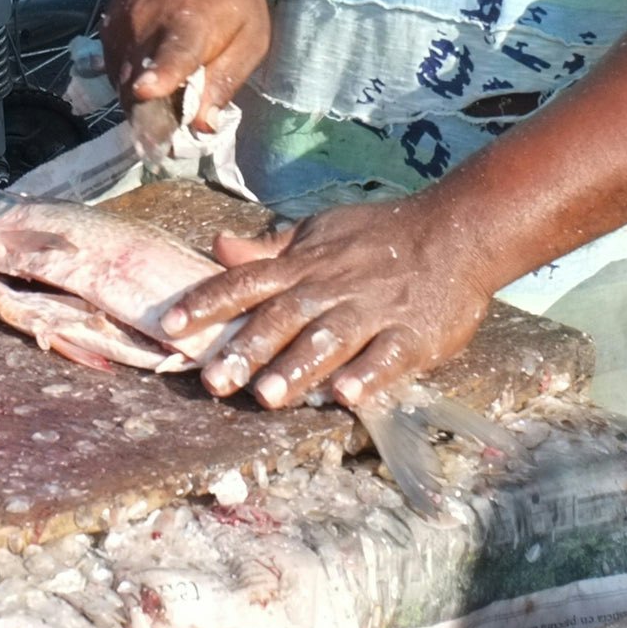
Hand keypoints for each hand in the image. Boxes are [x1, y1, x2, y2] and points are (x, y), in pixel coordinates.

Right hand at [93, 0, 266, 127]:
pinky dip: (129, 83)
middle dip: (150, 119)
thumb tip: (203, 125)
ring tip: (163, 101)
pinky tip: (150, 74)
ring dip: (139, 105)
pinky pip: (114, 71)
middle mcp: (149, 26)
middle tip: (167, 138)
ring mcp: (124, 26)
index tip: (144, 90)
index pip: (172, 54)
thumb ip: (227, 79)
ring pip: (122, 84)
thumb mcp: (251, 34)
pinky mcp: (108, 27)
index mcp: (192, 27)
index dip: (159, 75)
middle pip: (138, 84)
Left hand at [158, 193, 499, 410]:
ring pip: (330, 339)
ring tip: (268, 396)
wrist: (457, 231)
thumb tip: (217, 245)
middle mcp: (332, 287)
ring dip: (298, 367)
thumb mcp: (319, 232)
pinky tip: (346, 396)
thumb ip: (268, 249)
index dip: (207, 302)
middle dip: (247, 347)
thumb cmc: (381, 236)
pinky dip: (367, 374)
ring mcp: (373, 310)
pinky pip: (387, 355)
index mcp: (306, 265)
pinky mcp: (413, 334)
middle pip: (283, 316)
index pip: (247, 281)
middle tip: (215, 381)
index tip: (169, 325)